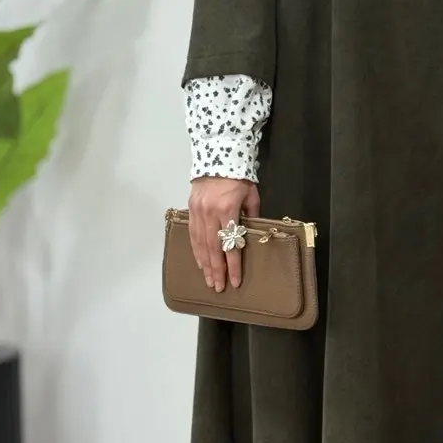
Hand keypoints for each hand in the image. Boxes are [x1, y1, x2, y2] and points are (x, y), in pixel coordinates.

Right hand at [188, 177, 259, 291]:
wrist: (217, 155)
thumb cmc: (239, 177)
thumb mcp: (251, 196)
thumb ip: (250, 216)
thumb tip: (249, 235)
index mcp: (227, 210)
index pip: (230, 244)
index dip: (232, 265)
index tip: (234, 281)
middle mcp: (210, 213)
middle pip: (212, 249)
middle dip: (216, 270)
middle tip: (218, 288)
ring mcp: (198, 212)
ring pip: (200, 244)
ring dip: (204, 264)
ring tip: (208, 280)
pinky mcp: (191, 209)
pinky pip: (193, 235)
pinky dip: (196, 250)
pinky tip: (200, 262)